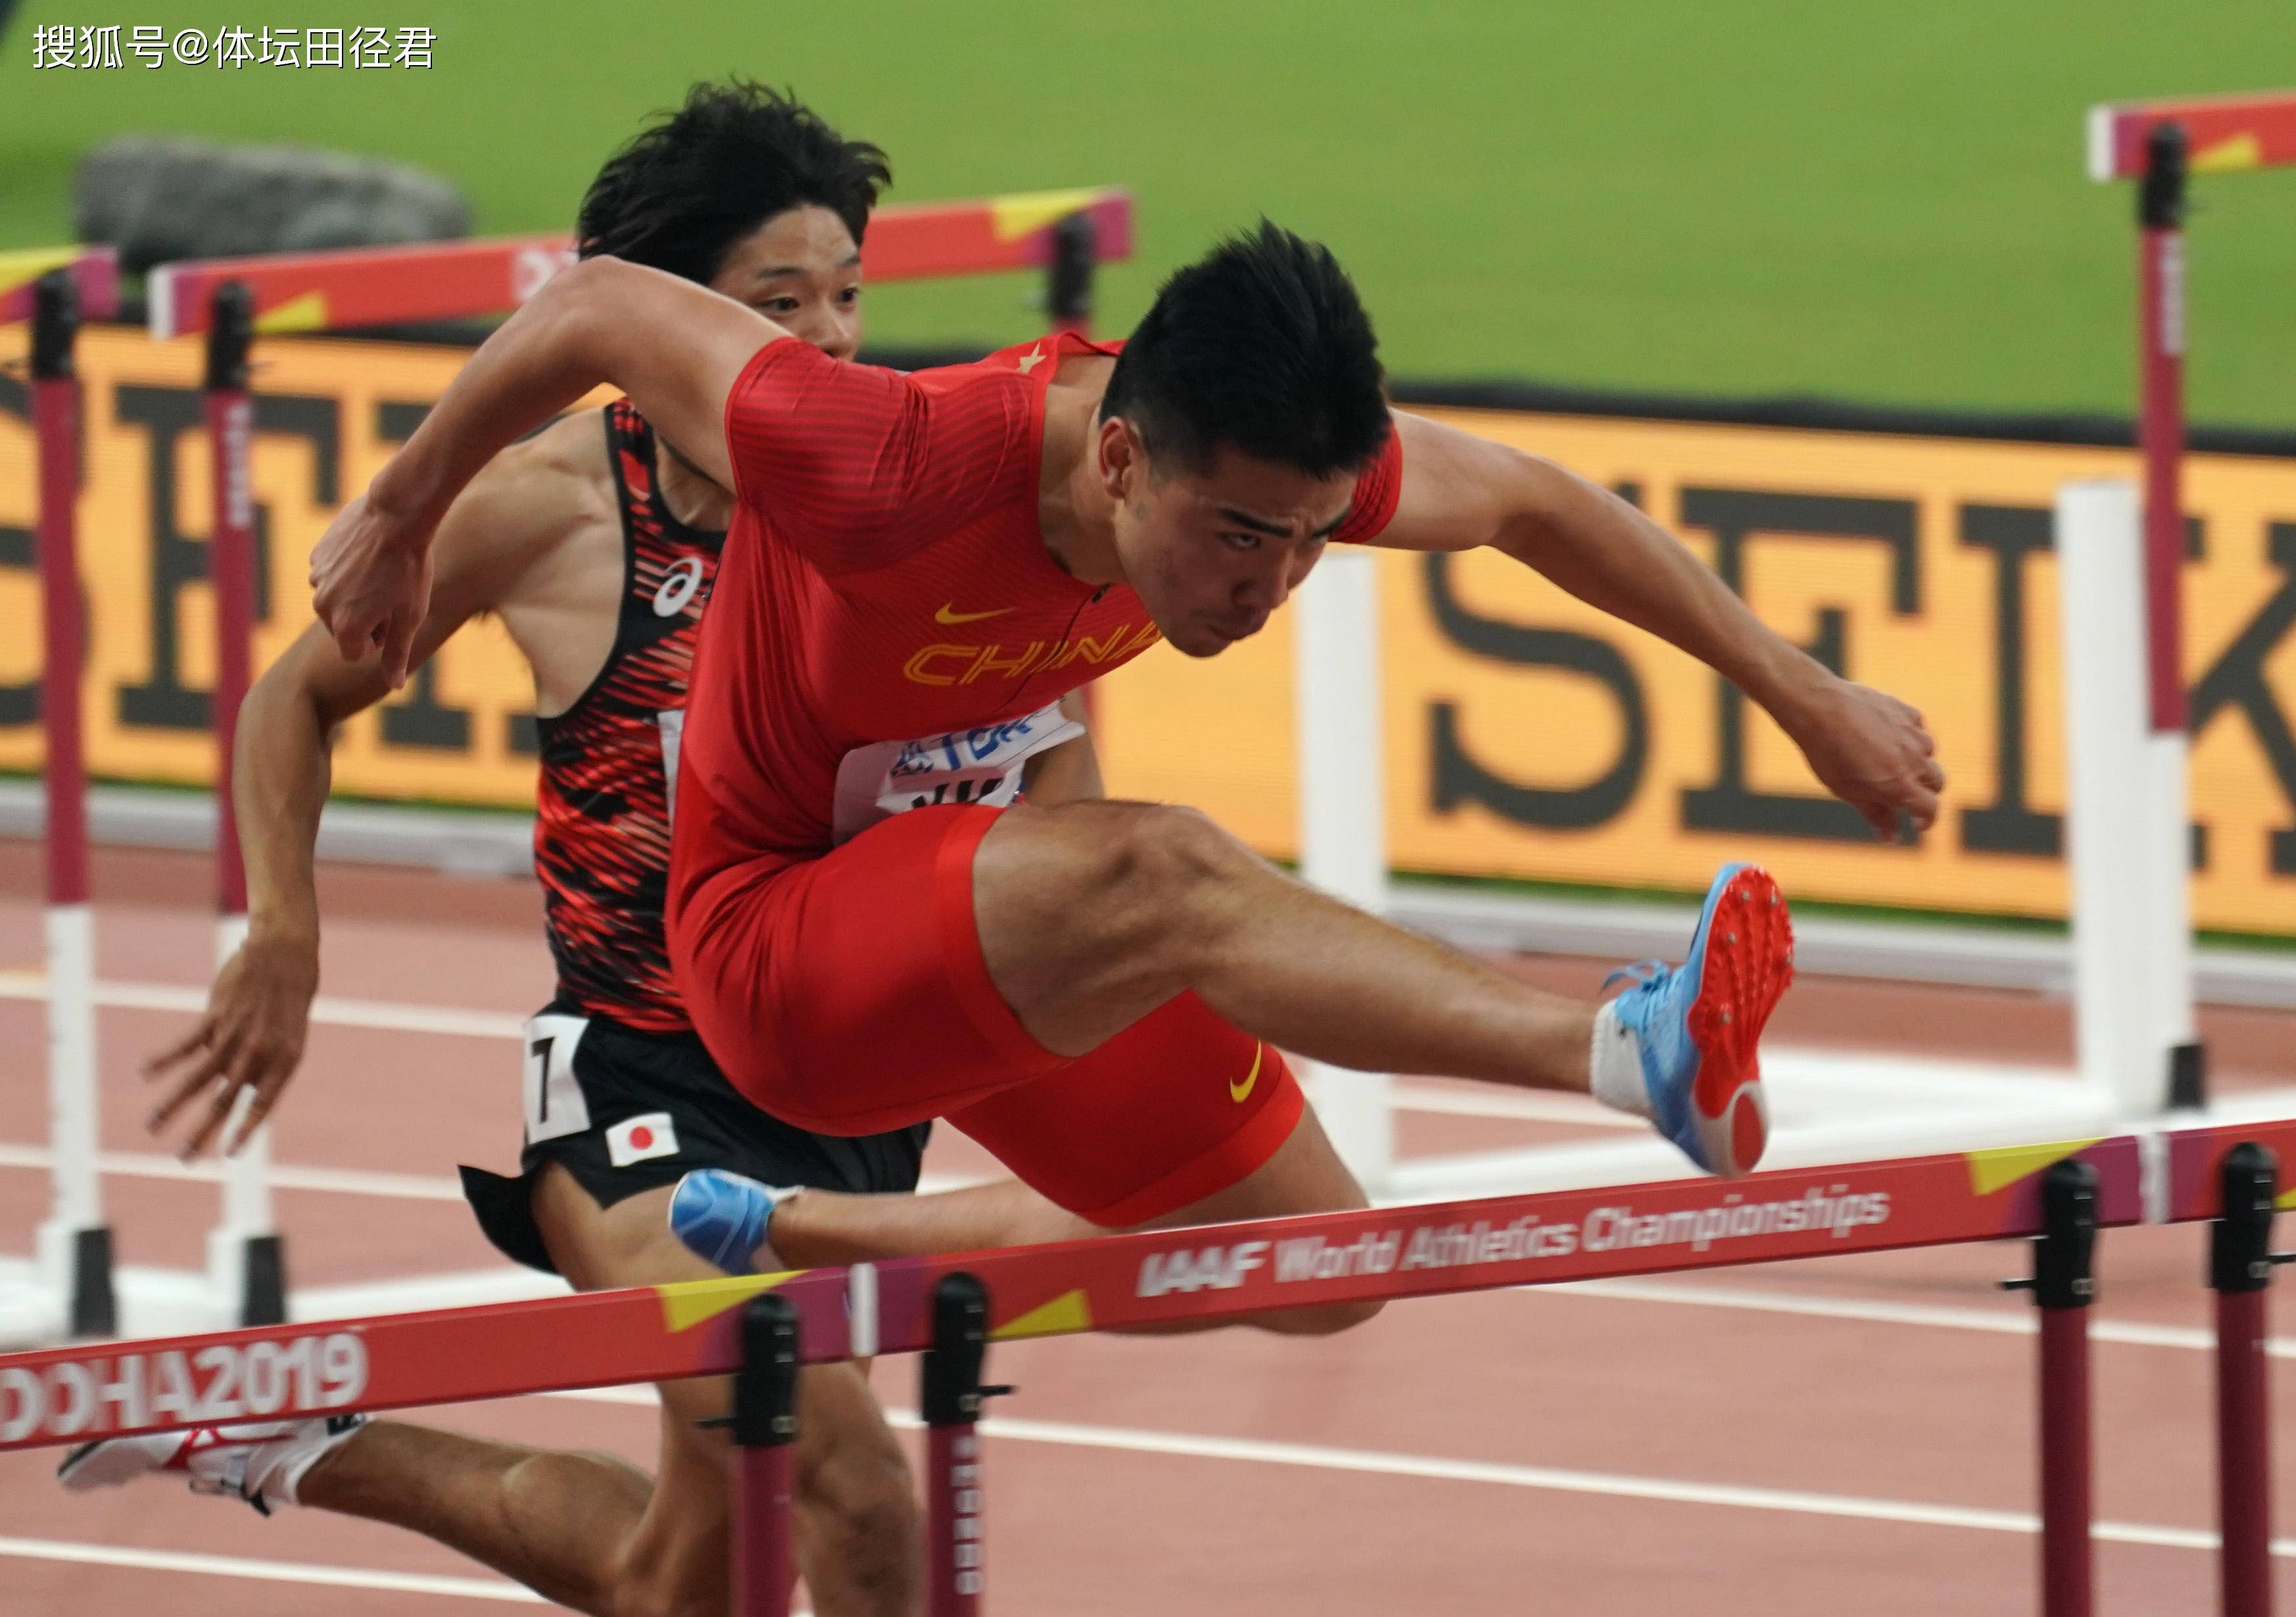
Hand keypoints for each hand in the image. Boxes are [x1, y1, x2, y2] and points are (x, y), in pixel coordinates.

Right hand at [144, 932, 319, 1157]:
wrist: (287, 953)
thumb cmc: (290, 998)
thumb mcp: (289, 1035)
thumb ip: (261, 1064)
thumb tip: (232, 1087)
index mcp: (286, 1060)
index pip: (263, 1105)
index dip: (245, 1130)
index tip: (229, 1154)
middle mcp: (260, 1052)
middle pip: (224, 1101)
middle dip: (201, 1132)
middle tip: (182, 1158)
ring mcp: (236, 1035)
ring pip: (198, 1078)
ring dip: (172, 1105)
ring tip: (153, 1127)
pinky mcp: (216, 1017)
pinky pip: (185, 1045)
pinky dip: (164, 1059)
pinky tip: (145, 1072)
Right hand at [309, 491, 433, 687]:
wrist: (397, 515)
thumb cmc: (410, 569)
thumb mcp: (410, 616)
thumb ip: (397, 653)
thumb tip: (394, 686)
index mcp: (344, 627)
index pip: (355, 653)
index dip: (380, 638)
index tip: (394, 616)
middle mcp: (322, 605)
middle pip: (344, 627)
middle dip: (366, 617)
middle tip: (391, 591)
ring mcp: (316, 577)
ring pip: (338, 599)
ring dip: (357, 593)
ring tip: (382, 571)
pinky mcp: (317, 555)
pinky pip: (333, 574)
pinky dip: (349, 570)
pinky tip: (369, 554)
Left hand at [1779, 674, 1943, 842]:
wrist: (1819, 708)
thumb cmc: (1828, 754)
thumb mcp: (1848, 791)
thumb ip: (1876, 815)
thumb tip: (1893, 838)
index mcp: (1901, 786)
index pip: (1931, 808)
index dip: (1928, 819)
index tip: (1918, 824)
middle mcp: (1915, 761)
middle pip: (1937, 781)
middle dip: (1925, 791)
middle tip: (1905, 794)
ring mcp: (1914, 734)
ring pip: (1928, 753)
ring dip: (1916, 761)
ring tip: (1888, 760)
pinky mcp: (1908, 712)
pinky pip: (1918, 729)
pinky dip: (1908, 736)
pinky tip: (1886, 735)